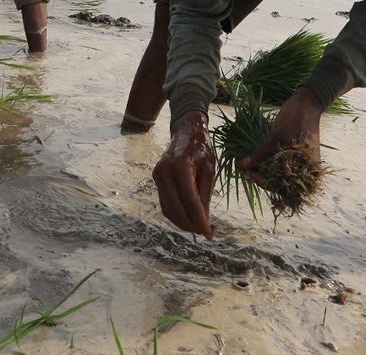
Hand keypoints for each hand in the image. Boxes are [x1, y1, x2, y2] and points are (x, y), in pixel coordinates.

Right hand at [153, 110, 215, 238]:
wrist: (185, 131)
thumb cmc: (201, 148)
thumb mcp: (209, 169)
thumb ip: (205, 194)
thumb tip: (205, 219)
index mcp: (180, 167)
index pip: (190, 201)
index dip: (200, 220)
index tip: (209, 233)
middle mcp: (165, 172)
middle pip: (175, 208)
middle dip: (189, 224)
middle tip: (203, 232)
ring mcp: (158, 175)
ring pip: (167, 208)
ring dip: (181, 221)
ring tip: (197, 227)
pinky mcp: (156, 178)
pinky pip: (165, 201)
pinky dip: (176, 213)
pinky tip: (188, 216)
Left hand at [238, 87, 322, 185]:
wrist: (305, 103)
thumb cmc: (296, 121)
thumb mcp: (277, 137)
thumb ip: (261, 153)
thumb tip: (242, 166)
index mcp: (307, 171)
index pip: (285, 186)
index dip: (267, 184)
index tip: (252, 176)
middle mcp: (301, 169)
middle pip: (279, 181)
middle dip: (263, 178)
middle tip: (247, 172)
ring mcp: (294, 161)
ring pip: (276, 172)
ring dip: (262, 170)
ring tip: (247, 166)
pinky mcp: (287, 153)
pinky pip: (275, 162)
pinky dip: (264, 162)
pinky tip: (252, 160)